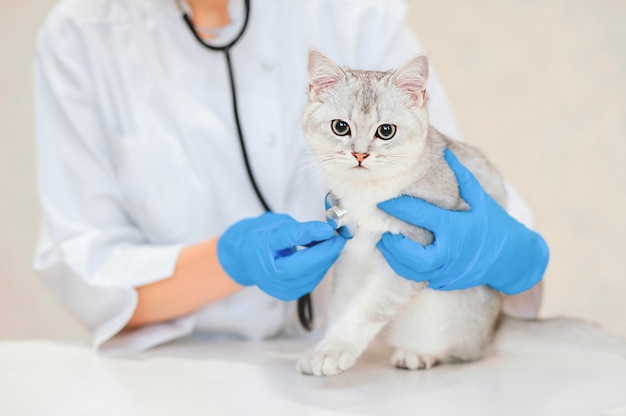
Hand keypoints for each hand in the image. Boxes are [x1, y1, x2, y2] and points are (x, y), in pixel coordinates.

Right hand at [217, 212, 345, 299]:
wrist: (246, 256)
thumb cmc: (261, 238)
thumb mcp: (276, 225)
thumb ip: (299, 230)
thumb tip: (326, 231)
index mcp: (259, 253)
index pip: (286, 243)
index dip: (309, 236)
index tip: (328, 229)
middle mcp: (267, 276)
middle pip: (300, 268)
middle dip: (324, 253)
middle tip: (339, 238)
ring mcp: (278, 289)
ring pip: (309, 277)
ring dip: (325, 260)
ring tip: (332, 244)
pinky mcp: (289, 294)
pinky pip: (310, 281)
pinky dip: (321, 267)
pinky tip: (325, 255)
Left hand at [376, 149, 548, 293]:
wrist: (512, 259)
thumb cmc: (495, 225)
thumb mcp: (482, 200)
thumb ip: (462, 178)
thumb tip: (446, 153)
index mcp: (456, 228)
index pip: (420, 216)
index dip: (399, 206)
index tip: (384, 198)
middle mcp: (450, 252)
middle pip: (409, 251)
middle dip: (392, 239)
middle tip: (381, 225)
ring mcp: (447, 271)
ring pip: (410, 269)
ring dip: (393, 256)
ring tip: (385, 241)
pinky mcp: (444, 281)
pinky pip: (418, 277)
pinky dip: (404, 267)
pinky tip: (397, 255)